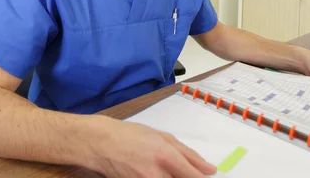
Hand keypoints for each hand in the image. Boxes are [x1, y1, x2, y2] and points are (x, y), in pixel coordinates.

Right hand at [89, 118, 216, 177]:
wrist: (101, 143)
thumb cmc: (131, 135)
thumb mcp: (162, 137)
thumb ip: (188, 154)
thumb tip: (209, 169)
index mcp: (165, 156)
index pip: (193, 177)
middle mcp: (156, 174)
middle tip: (182, 172)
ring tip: (166, 170)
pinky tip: (156, 173)